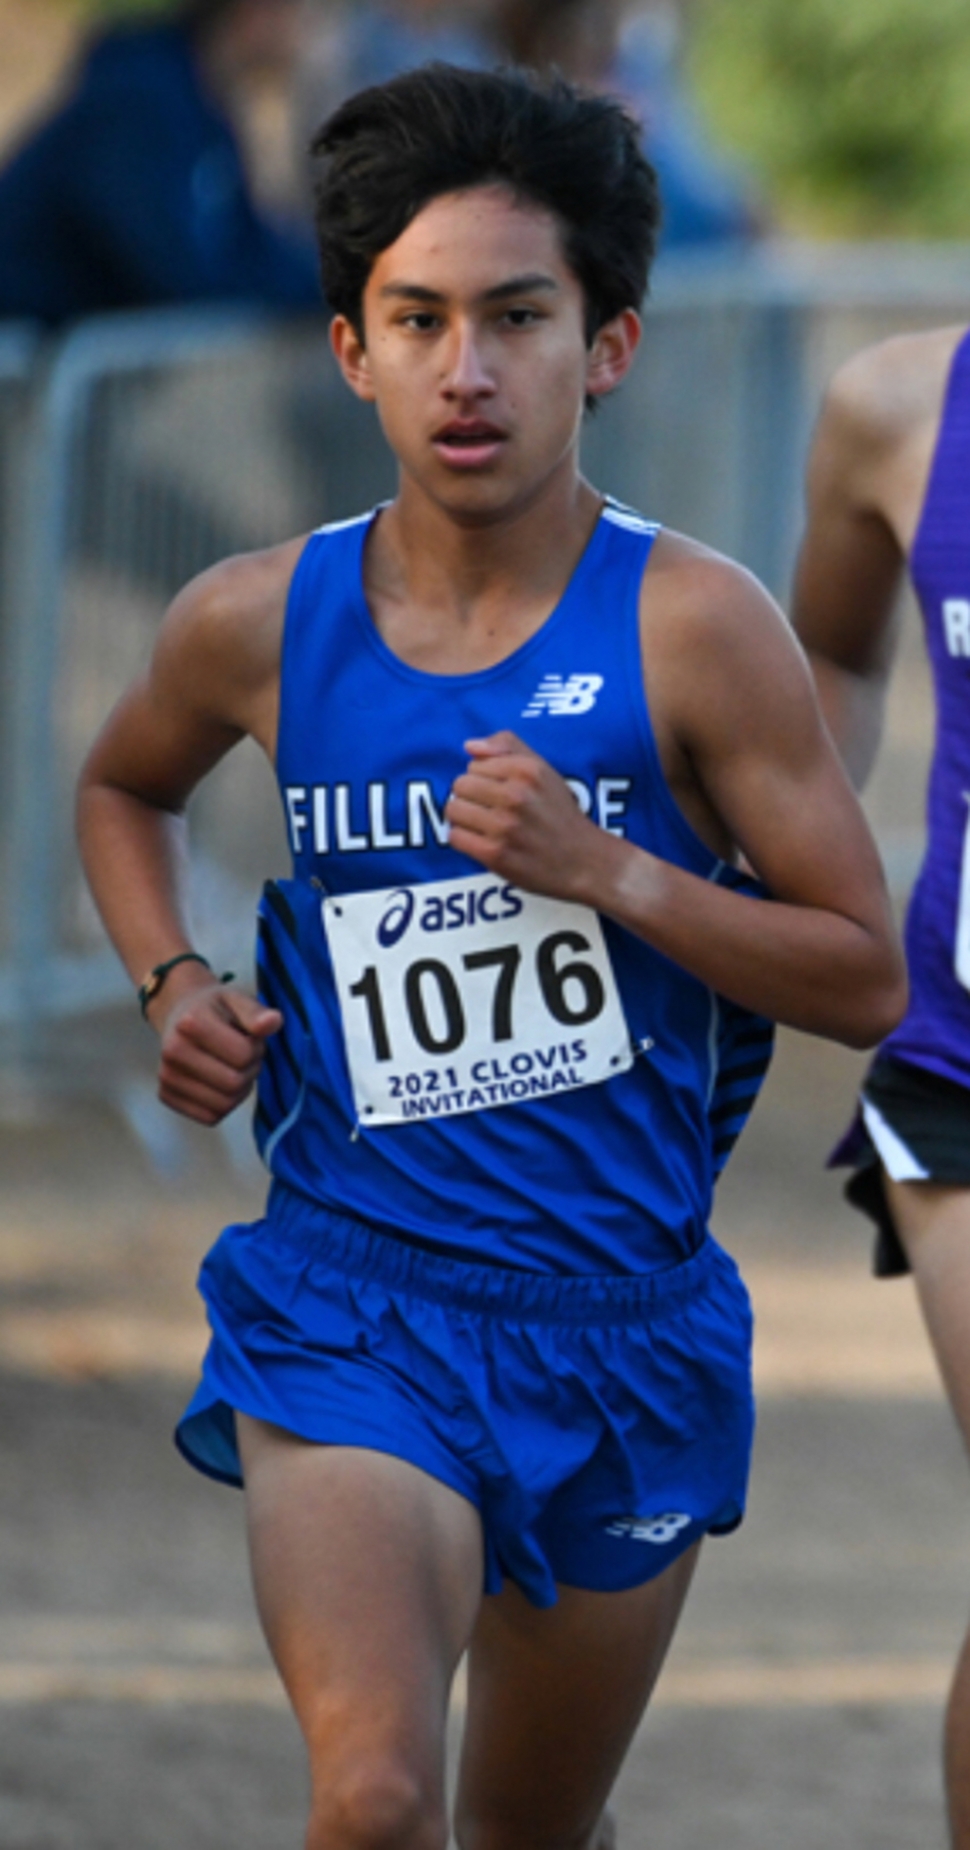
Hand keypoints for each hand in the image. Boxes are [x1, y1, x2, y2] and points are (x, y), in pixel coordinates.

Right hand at [150, 976, 281, 1125]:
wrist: (178, 1016)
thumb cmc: (213, 1010)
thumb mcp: (236, 999)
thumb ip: (256, 1012)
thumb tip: (274, 1022)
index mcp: (190, 1023)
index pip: (243, 1055)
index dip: (256, 1049)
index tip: (250, 1039)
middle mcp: (173, 1051)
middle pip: (233, 1083)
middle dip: (249, 1071)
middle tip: (244, 1056)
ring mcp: (166, 1076)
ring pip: (223, 1105)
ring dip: (238, 1091)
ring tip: (233, 1068)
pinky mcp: (166, 1096)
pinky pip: (209, 1117)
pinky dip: (223, 1105)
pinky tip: (219, 1084)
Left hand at [445, 731, 618, 900]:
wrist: (583, 862)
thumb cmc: (560, 815)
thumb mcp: (544, 770)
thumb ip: (509, 747)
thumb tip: (469, 746)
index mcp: (528, 770)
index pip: (474, 764)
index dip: (483, 778)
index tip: (499, 792)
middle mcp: (516, 795)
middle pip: (460, 785)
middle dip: (471, 797)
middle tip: (490, 811)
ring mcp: (504, 826)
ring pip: (453, 809)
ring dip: (464, 818)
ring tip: (484, 826)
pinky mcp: (495, 854)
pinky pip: (455, 836)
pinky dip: (464, 840)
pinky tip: (482, 842)